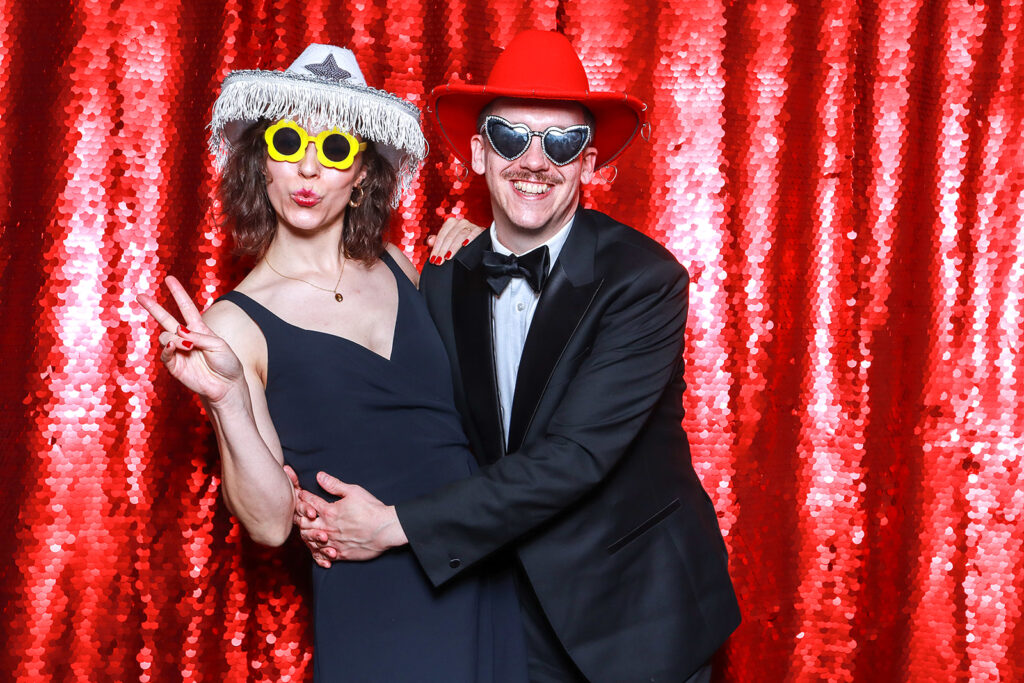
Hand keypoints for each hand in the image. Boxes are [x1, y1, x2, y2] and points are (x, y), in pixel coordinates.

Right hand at [136, 276, 244, 404]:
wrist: (227, 386)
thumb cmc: (227, 364)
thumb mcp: (219, 345)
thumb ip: (199, 337)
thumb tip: (177, 333)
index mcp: (199, 329)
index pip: (186, 308)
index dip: (178, 293)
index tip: (169, 279)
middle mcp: (186, 338)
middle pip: (166, 319)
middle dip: (153, 307)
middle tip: (139, 296)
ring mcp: (178, 352)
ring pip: (165, 337)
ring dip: (174, 338)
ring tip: (187, 346)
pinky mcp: (174, 366)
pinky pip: (165, 354)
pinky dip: (167, 349)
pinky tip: (173, 346)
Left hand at [295, 472, 407, 562]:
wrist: (386, 529)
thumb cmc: (371, 509)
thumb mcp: (354, 491)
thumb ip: (334, 485)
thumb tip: (319, 476)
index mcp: (329, 511)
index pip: (309, 502)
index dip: (303, 497)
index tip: (301, 494)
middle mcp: (327, 528)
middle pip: (304, 523)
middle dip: (299, 517)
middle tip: (297, 513)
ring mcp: (333, 542)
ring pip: (310, 540)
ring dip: (305, 534)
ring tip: (304, 530)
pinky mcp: (340, 554)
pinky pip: (322, 555)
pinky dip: (316, 551)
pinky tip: (316, 548)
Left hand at [425, 217, 483, 264]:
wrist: (479, 242)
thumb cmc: (461, 242)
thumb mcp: (449, 242)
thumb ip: (438, 241)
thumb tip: (429, 241)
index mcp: (451, 222)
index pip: (442, 235)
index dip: (436, 248)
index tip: (433, 259)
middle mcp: (461, 222)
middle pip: (450, 236)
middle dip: (443, 250)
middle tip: (439, 261)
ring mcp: (471, 225)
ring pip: (460, 235)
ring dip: (453, 247)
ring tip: (448, 257)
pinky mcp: (480, 230)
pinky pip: (474, 233)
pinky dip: (469, 238)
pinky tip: (465, 245)